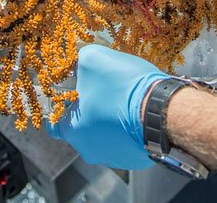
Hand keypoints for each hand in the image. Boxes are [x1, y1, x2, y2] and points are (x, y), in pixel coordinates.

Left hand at [49, 45, 168, 169]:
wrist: (162, 109)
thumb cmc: (122, 86)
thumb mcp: (93, 58)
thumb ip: (79, 59)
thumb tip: (78, 57)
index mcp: (72, 130)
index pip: (54, 122)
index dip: (60, 104)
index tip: (70, 93)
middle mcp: (88, 149)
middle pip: (82, 126)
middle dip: (90, 108)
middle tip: (103, 90)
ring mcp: (112, 157)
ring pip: (104, 134)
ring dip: (110, 119)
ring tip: (123, 100)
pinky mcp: (134, 159)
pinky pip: (125, 141)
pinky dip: (127, 129)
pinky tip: (136, 112)